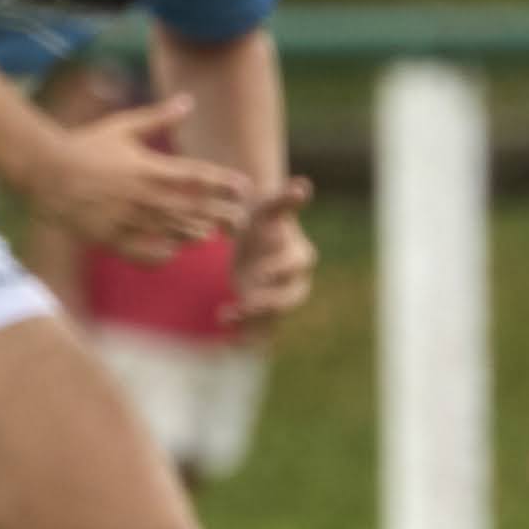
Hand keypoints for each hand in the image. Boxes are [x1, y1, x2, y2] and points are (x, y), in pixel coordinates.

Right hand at [10, 94, 251, 259]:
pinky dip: (165, 254)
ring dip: (198, 234)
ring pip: (178, 234)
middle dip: (225, 216)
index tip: (245, 188)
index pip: (202, 178)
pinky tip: (171, 249)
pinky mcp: (114, 240)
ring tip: (209, 233)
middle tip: (239, 220)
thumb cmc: (84, 145)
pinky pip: (149, 254)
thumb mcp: (122, 127)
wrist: (45, 173)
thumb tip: (189, 100)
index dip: (228, 184)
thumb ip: (159, 117)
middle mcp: (146, 198)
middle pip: (199, 211)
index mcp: (152, 169)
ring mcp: (131, 221)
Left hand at [223, 176, 319, 325]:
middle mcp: (294, 281)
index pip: (293, 266)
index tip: (259, 272)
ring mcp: (280, 299)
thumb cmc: (263, 217)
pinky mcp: (265, 312)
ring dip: (252, 322)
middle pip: (287, 298)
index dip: (278, 269)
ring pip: (272, 316)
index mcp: (299, 256)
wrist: (253, 235)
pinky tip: (225, 342)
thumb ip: (284, 198)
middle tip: (243, 304)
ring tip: (225, 317)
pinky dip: (245, 337)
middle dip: (266, 303)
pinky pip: (260, 329)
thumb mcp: (270, 206)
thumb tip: (303, 186)